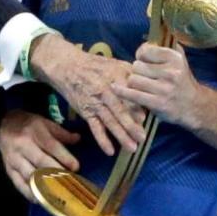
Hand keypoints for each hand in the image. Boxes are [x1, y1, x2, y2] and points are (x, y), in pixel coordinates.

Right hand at [0, 110, 80, 201]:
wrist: (5, 124)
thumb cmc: (29, 125)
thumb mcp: (46, 123)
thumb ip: (62, 133)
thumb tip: (78, 139)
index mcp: (35, 131)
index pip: (52, 146)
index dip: (64, 157)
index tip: (76, 167)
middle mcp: (23, 145)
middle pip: (41, 161)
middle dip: (56, 173)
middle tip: (69, 182)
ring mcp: (14, 158)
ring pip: (30, 174)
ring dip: (44, 185)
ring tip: (57, 193)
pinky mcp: (8, 169)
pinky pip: (18, 183)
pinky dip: (29, 192)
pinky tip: (39, 199)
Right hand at [29, 33, 146, 155]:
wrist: (68, 66)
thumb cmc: (97, 66)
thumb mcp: (116, 64)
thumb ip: (132, 76)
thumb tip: (147, 91)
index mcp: (117, 77)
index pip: (130, 93)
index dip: (139, 106)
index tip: (148, 118)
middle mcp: (106, 90)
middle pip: (121, 110)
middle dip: (132, 126)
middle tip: (143, 138)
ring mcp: (95, 101)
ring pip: (110, 121)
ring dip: (121, 136)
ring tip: (132, 148)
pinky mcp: (86, 110)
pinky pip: (95, 127)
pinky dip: (102, 140)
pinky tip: (110, 151)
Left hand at [113, 42, 203, 128]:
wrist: (194, 106)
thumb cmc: (182, 80)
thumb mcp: (180, 59)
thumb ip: (166, 46)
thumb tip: (148, 36)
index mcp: (175, 58)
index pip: (145, 51)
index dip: (141, 55)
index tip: (144, 60)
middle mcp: (171, 72)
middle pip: (137, 66)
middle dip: (137, 71)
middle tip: (144, 76)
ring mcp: (164, 89)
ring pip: (133, 80)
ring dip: (134, 83)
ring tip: (141, 85)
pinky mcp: (158, 103)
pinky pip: (133, 94)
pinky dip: (122, 91)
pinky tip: (115, 88)